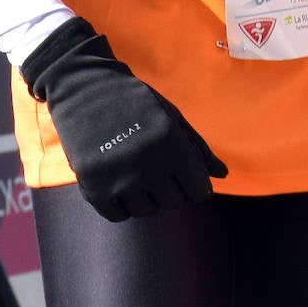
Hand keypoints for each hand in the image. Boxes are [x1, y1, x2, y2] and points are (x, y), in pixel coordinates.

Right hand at [20, 16, 227, 221]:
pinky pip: (119, 215)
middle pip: (174, 202)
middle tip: (160, 168)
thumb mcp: (172, 117)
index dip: (196, 186)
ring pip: (147, 211)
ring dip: (147, 196)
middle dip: (173, 188)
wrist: (85, 90)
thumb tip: (222, 176)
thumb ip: (197, 148)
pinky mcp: (94, 189)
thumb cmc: (136, 102)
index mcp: (171, 143)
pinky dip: (123, 204)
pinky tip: (120, 181)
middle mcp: (147, 165)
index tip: (188, 178)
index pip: (198, 190)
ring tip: (138, 171)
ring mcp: (119, 180)